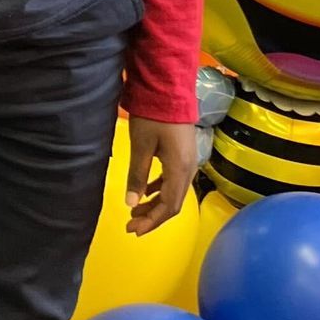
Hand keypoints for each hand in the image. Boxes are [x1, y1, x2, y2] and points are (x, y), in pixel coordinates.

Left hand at [124, 118, 201, 235]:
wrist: (169, 89)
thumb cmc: (154, 115)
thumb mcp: (141, 146)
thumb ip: (137, 176)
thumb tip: (131, 204)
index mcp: (179, 169)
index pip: (169, 206)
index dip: (152, 221)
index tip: (134, 230)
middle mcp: (188, 169)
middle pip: (173, 203)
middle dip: (153, 217)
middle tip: (131, 225)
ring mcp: (188, 161)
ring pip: (173, 192)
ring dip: (155, 204)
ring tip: (135, 211)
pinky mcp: (183, 154)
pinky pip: (174, 180)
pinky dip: (160, 190)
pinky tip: (146, 192)